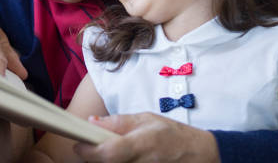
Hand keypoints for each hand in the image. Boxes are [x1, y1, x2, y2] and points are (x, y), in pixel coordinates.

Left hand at [73, 113, 218, 162]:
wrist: (199, 155)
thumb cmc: (173, 135)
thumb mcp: (146, 119)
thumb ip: (118, 122)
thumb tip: (92, 122)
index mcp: (142, 144)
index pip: (107, 153)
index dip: (88, 151)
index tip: (78, 144)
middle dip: (92, 157)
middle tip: (90, 146)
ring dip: (104, 162)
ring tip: (109, 150)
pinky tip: (120, 158)